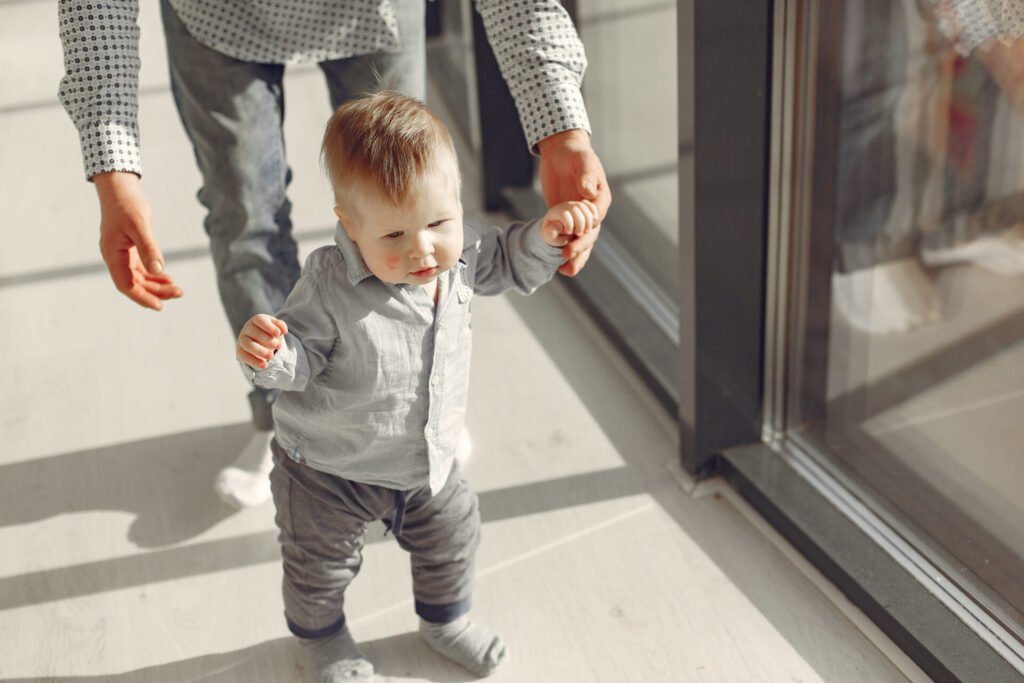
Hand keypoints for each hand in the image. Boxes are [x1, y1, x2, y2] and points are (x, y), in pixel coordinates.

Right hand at [94, 172, 181, 309]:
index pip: (126, 284)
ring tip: (177, 289)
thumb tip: (158, 270)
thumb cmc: (128, 204)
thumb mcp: (140, 226)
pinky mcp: (129, 248)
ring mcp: (121, 253)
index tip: (160, 305)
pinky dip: (154, 274)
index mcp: (112, 254)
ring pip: (138, 277)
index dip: (142, 297)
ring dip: (156, 284)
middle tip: (178, 293)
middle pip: (134, 284)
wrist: (120, 187)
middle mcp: (115, 257)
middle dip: (155, 291)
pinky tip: (168, 277)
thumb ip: (149, 248)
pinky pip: (140, 268)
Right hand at [237, 314, 288, 368]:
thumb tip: (283, 330)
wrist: (260, 340)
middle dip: (267, 340)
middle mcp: (247, 329)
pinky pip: (245, 356)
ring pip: (248, 345)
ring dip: (260, 351)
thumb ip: (281, 326)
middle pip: (254, 332)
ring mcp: (242, 340)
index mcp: (257, 320)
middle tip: (279, 346)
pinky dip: (254, 361)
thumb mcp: (276, 327)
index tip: (278, 333)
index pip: (260, 320)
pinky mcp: (240, 351)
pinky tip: (264, 365)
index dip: (269, 327)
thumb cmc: (269, 331)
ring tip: (271, 356)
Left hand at [537, 129, 611, 275]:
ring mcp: (579, 218)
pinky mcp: (565, 220)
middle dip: (580, 246)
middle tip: (567, 254)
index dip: (589, 226)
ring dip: (576, 257)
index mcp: (600, 198)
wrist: (561, 152)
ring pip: (581, 242)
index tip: (579, 233)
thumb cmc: (575, 153)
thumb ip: (586, 174)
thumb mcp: (582, 159)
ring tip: (566, 271)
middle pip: (590, 234)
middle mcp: (592, 211)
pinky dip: (563, 251)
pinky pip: (567, 239)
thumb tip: (587, 191)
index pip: (597, 216)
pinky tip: (557, 265)